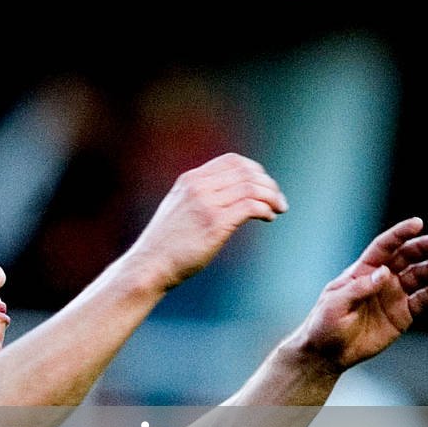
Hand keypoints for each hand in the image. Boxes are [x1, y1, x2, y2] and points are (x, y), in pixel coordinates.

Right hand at [127, 153, 288, 290]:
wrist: (150, 265)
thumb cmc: (166, 244)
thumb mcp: (179, 209)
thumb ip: (199, 197)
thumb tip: (229, 197)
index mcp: (189, 180)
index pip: (232, 160)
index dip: (255, 170)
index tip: (264, 186)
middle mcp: (198, 187)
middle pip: (246, 172)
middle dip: (269, 184)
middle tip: (278, 200)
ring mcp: (206, 204)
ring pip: (252, 187)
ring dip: (272, 197)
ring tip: (277, 210)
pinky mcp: (215, 223)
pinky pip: (251, 206)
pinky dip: (266, 209)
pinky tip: (268, 218)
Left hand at [292, 218, 427, 371]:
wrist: (328, 353)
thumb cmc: (324, 324)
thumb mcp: (335, 304)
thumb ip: (359, 288)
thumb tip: (384, 272)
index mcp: (362, 271)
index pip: (384, 247)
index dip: (400, 234)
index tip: (417, 223)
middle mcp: (381, 279)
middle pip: (406, 257)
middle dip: (422, 247)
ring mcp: (394, 296)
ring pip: (418, 276)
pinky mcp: (404, 315)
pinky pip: (422, 299)